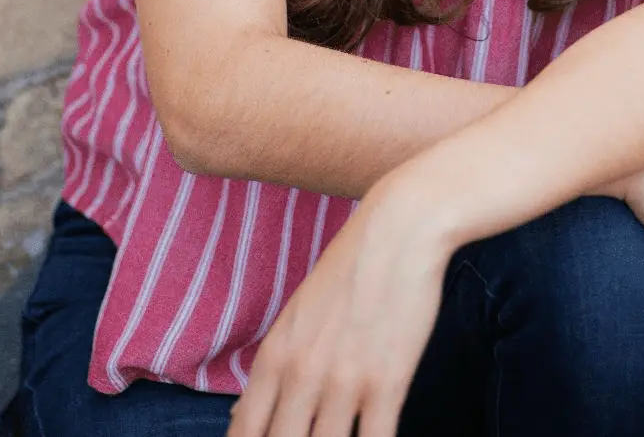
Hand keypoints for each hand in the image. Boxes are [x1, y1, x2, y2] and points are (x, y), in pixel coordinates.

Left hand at [226, 173, 450, 436]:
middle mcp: (301, 374)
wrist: (400, 228)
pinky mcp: (387, 384)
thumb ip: (274, 369)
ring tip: (342, 435)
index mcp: (275, 356)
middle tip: (311, 436)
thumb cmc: (350, 268)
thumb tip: (243, 419)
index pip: (245, 432)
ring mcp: (344, 383)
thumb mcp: (298, 314)